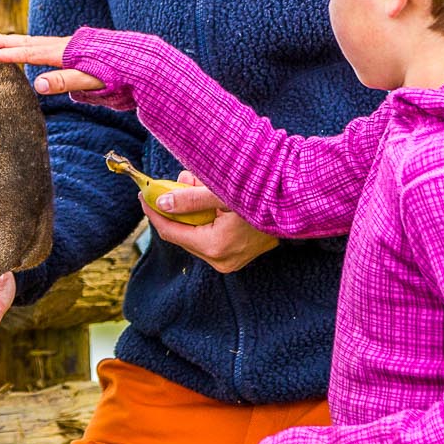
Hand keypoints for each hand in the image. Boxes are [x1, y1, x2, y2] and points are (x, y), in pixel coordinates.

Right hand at [0, 33, 108, 98]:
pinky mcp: (83, 47)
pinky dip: (38, 44)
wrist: (143, 62)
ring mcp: (75, 45)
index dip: (12, 54)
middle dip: (11, 41)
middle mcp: (68, 45)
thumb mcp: (91, 81)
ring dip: (23, 41)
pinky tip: (39, 49)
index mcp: (66, 53)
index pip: (32, 54)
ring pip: (42, 42)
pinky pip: (52, 44)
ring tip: (7, 41)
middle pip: (33, 42)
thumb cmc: (118, 75)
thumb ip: (63, 81)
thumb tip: (36, 84)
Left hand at [146, 175, 278, 275]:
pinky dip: (205, 216)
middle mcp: (223, 260)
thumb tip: (162, 203)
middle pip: (183, 234)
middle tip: (168, 183)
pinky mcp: (241, 252)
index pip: (172, 232)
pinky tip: (209, 196)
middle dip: (173, 208)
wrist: (300, 200)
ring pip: (197, 233)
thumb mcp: (223, 191)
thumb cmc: (265, 192)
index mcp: (217, 247)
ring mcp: (233, 259)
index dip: (154, 213)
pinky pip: (211, 234)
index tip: (143, 195)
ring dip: (190, 209)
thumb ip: (189, 199)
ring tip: (194, 183)